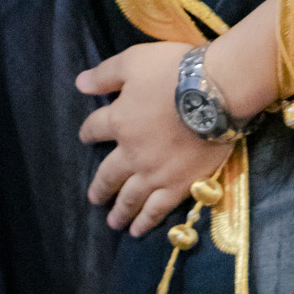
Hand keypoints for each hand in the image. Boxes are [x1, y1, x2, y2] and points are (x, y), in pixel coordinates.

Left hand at [76, 43, 229, 237]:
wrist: (215, 93)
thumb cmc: (173, 71)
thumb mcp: (132, 62)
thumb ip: (104, 75)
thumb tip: (78, 84)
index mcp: (119, 121)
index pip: (95, 129)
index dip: (89, 132)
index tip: (86, 137)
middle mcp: (131, 153)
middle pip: (109, 174)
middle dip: (100, 187)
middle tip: (94, 200)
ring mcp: (155, 173)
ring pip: (131, 197)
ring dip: (120, 210)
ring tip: (113, 222)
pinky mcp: (180, 185)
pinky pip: (158, 209)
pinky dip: (146, 221)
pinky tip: (138, 231)